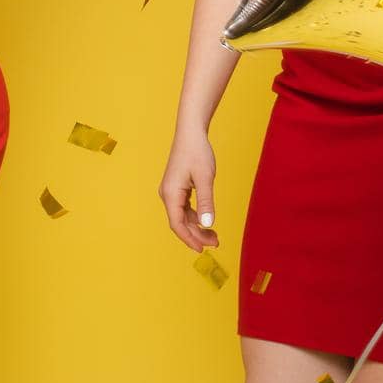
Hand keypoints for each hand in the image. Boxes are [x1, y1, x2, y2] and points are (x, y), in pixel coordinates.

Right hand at [159, 126, 219, 252]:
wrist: (191, 133)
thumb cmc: (197, 152)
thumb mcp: (205, 178)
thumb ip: (206, 202)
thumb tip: (208, 224)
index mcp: (170, 194)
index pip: (177, 224)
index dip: (189, 239)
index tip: (202, 250)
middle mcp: (167, 194)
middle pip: (180, 223)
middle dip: (196, 235)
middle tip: (216, 242)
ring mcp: (171, 191)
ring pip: (182, 216)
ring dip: (197, 227)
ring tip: (214, 235)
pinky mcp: (177, 188)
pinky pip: (184, 208)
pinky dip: (195, 217)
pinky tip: (206, 221)